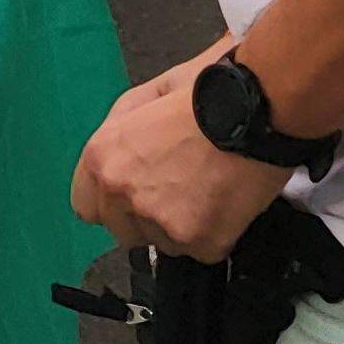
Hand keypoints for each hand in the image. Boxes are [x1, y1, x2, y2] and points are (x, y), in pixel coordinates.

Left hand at [70, 38, 289, 262]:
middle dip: (144, 219)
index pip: (86, 206)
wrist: (257, 111)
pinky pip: (199, 251)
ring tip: (206, 193)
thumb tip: (116, 155)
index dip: (111, 202)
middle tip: (178, 194)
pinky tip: (225, 205)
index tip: (132, 198)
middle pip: (122, 231)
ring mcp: (160, 222)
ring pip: (162, 244)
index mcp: (102, 157)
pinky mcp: (199, 241)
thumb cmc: (203, 92)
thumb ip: (120, 129)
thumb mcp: (147, 94)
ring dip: (180, 227)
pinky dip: (213, 235)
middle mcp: (122, 193)